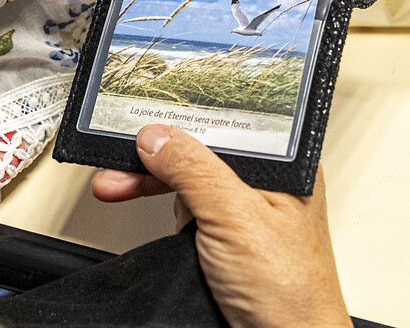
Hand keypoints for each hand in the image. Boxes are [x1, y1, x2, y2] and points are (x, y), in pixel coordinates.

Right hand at [92, 125, 351, 327]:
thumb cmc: (291, 291)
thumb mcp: (236, 219)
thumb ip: (195, 173)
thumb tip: (158, 137)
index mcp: (283, 164)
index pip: (226, 123)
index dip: (183, 119)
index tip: (142, 122)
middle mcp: (265, 181)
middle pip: (201, 150)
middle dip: (157, 156)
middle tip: (119, 161)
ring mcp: (244, 209)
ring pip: (188, 178)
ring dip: (151, 181)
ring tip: (118, 184)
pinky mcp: (225, 234)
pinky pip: (186, 208)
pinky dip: (161, 208)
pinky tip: (147, 206)